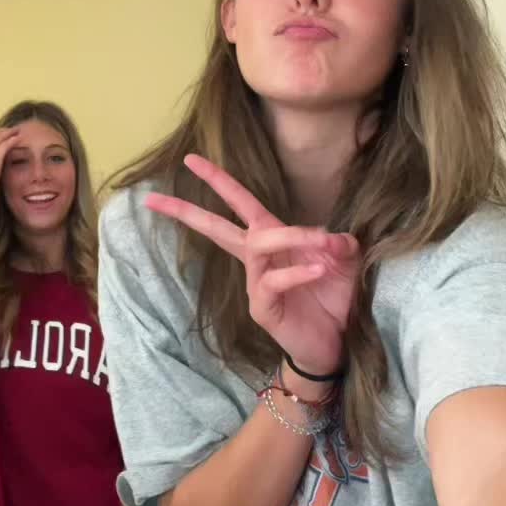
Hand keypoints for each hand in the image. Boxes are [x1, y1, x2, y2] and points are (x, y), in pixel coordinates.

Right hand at [146, 153, 359, 373]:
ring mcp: (256, 285)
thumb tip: (335, 236)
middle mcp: (256, 261)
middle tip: (161, 193)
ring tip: (321, 241)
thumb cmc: (333, 301)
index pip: (241, 204)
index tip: (190, 159)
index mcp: (270, 242)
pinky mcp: (263, 309)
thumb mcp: (344, 263)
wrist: (336, 346)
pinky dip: (297, 273)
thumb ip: (339, 243)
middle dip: (190, 209)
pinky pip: (273, 282)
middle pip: (217, 228)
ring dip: (291, 237)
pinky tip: (319, 270)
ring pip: (258, 246)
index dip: (218, 181)